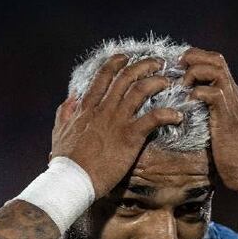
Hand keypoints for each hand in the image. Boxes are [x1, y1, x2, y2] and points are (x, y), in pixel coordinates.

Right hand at [50, 55, 182, 197]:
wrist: (73, 180)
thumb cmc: (65, 161)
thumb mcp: (59, 131)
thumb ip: (65, 112)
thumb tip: (71, 97)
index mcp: (87, 108)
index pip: (102, 77)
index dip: (115, 64)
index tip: (125, 58)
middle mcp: (103, 110)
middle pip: (125, 78)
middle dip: (143, 66)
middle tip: (156, 63)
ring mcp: (117, 121)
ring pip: (140, 91)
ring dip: (156, 82)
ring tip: (167, 82)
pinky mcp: (130, 137)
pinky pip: (153, 118)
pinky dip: (168, 114)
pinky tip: (178, 116)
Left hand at [182, 48, 237, 199]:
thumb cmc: (228, 153)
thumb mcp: (215, 126)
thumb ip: (206, 113)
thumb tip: (184, 109)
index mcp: (229, 94)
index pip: (215, 62)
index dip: (196, 58)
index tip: (177, 66)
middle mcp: (232, 93)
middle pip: (217, 59)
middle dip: (193, 58)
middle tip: (175, 69)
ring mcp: (231, 103)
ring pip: (216, 70)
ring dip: (195, 72)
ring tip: (181, 85)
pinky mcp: (227, 116)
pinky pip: (214, 93)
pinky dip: (198, 93)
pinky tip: (187, 102)